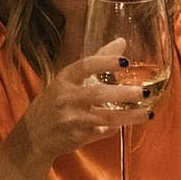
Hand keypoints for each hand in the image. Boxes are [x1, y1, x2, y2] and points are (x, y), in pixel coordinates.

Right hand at [21, 49, 153, 163]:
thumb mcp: (69, 79)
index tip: (126, 61)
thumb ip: (97, 60)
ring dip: (129, 116)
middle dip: (123, 93)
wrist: (32, 136)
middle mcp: (65, 98)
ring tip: (148, 113)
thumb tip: (122, 42)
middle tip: (144, 91)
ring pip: (105, 117)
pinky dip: (115, 128)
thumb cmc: (55, 102)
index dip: (106, 62)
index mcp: (63, 79)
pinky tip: (126, 124)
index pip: (86, 65)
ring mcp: (70, 119)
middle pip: (98, 94)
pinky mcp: (76, 137)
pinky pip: (102, 131)